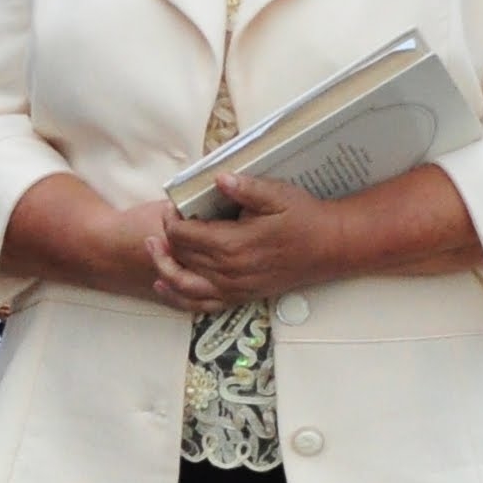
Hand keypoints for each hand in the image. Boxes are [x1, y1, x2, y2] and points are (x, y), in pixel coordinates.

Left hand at [153, 173, 340, 309]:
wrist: (330, 248)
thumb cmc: (304, 218)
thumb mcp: (278, 195)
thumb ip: (246, 188)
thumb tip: (218, 178)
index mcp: (234, 244)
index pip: (186, 234)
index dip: (172, 220)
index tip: (172, 206)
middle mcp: (230, 271)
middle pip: (182, 256)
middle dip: (165, 239)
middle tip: (163, 221)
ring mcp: (234, 288)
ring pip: (184, 283)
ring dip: (164, 267)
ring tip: (153, 250)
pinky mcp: (240, 297)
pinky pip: (201, 304)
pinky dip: (178, 297)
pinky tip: (164, 285)